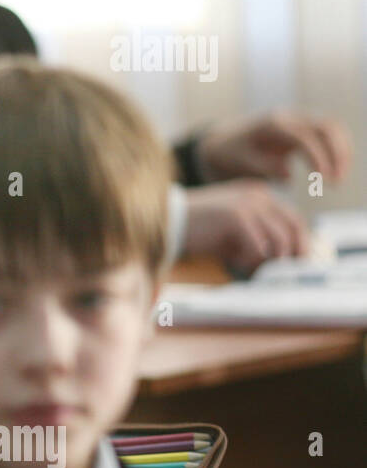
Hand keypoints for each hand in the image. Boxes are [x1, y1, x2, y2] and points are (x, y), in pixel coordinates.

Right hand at [181, 180, 308, 272]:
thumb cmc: (200, 229)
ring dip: (270, 259)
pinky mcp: (236, 217)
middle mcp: (259, 195)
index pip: (293, 219)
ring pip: (279, 239)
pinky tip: (235, 262)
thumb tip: (280, 259)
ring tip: (250, 267)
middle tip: (285, 273)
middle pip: (294, 227)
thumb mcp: (234, 229)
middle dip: (294, 253)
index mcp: (260, 194)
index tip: (296, 263)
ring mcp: (248, 204)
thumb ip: (258, 236)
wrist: (167, 220)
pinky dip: (250, 259)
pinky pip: (258, 246)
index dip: (300, 242)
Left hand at [196, 111, 350, 181]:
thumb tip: (289, 177)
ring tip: (337, 179)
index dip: (318, 157)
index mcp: (272, 125)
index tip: (322, 180)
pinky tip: (334, 171)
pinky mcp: (303, 127)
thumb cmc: (230, 152)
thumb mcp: (239, 161)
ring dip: (342, 152)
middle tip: (336, 181)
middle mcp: (290, 117)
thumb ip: (262, 168)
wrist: (224, 138)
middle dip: (337, 153)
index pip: (304, 137)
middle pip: (326, 126)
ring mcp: (298, 119)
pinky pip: (329, 133)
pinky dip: (337, 150)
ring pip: (332, 127)